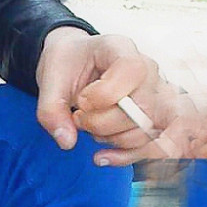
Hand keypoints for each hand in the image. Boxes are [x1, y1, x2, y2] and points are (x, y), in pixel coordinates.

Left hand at [35, 27, 204, 165]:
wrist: (74, 64)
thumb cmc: (68, 63)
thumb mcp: (50, 77)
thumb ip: (51, 108)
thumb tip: (67, 141)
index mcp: (121, 49)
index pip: (131, 70)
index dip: (105, 94)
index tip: (80, 100)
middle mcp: (147, 70)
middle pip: (143, 108)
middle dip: (103, 124)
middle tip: (78, 117)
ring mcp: (156, 95)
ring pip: (149, 131)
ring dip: (113, 140)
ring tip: (90, 129)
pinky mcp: (155, 118)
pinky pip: (155, 146)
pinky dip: (128, 157)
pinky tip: (103, 156)